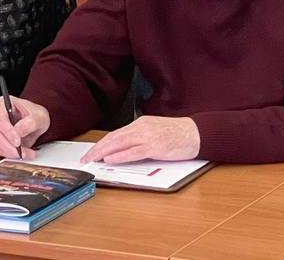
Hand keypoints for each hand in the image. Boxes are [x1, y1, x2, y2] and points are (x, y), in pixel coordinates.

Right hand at [0, 95, 50, 158]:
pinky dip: (5, 153)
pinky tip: (16, 154)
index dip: (8, 132)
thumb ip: (30, 123)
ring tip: (24, 154)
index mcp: (4, 103)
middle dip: (9, 146)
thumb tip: (18, 132)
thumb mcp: (39, 117)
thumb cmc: (35, 115)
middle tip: (23, 153)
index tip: (18, 142)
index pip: (0, 118)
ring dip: (7, 151)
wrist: (34, 121)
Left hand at [83, 116, 199, 163]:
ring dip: (104, 152)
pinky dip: (120, 156)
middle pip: (114, 138)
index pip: (116, 134)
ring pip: (120, 143)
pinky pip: (134, 151)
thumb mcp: (155, 131)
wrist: (197, 133)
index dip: (101, 144)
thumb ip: (140, 138)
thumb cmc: (178, 134)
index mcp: (141, 123)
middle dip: (98, 149)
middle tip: (86, 158)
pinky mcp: (156, 146)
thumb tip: (122, 150)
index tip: (91, 152)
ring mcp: (148, 136)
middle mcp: (142, 127)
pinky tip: (111, 160)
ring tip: (93, 159)